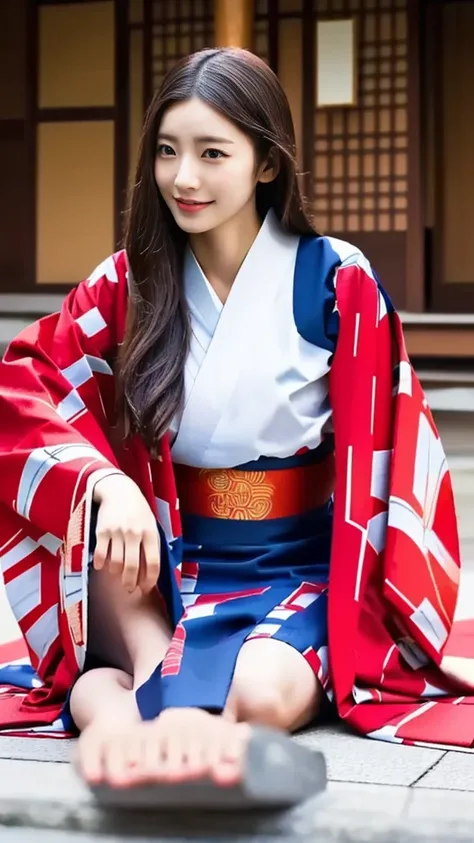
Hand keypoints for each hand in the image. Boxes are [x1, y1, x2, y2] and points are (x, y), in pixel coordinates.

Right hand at [92, 474, 159, 593]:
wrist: (119, 491)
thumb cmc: (138, 511)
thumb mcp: (150, 525)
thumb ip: (150, 547)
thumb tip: (148, 575)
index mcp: (150, 534)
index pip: (153, 564)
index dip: (150, 581)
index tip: (146, 588)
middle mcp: (134, 534)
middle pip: (132, 568)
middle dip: (130, 584)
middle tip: (129, 588)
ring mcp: (117, 532)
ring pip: (115, 564)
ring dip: (116, 574)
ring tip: (116, 573)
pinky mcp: (101, 531)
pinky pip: (100, 555)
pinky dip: (100, 565)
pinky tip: (102, 566)